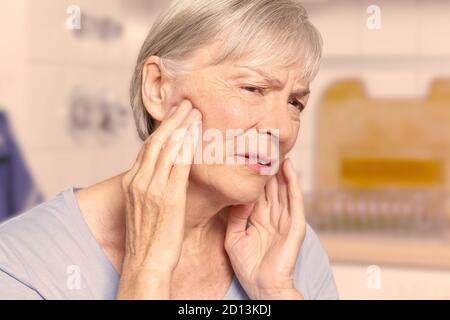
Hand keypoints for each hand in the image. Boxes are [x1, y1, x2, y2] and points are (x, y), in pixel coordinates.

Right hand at [116, 100, 201, 298]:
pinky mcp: (168, 197)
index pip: (148, 147)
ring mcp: (152, 188)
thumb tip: (166, 172)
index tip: (175, 115)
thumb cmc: (149, 237)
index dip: (163, 128)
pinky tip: (195, 134)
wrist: (146, 261)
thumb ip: (152, 186)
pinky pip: (178, 165)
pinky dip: (186, 146)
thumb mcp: (144, 206)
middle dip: (173, 120)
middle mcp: (139, 181)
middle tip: (186, 104)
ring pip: (167, 148)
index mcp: (132, 182)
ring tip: (194, 112)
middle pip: (157, 142)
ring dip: (182, 127)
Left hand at [225, 159, 305, 299]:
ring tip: (278, 149)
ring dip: (282, 170)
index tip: (247, 155)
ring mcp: (285, 219)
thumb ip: (235, 216)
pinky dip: (293, 184)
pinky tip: (289, 169)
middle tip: (263, 144)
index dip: (254, 174)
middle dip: (268, 167)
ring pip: (284, 189)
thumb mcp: (234, 238)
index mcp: (258, 218)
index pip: (257, 191)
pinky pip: (295, 201)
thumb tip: (239, 195)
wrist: (261, 286)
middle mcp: (272, 216)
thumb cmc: (247, 266)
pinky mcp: (295, 225)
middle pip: (271, 186)